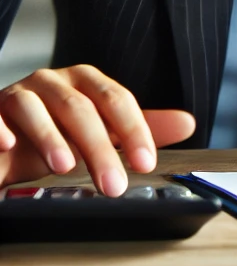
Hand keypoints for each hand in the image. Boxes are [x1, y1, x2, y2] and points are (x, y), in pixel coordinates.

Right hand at [0, 65, 195, 195]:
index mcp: (85, 82)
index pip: (116, 100)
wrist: (3, 144)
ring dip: (51, 137)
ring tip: (67, 167)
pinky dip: (0, 130)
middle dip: (100, 147)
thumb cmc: (55, 135)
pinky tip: (9, 147)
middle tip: (113, 184)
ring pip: (36, 108)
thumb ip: (139, 128)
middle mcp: (53, 82)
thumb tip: (188, 123)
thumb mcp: (98, 132)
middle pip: (80, 108)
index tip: (146, 163)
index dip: (134, 130)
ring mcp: (18, 93)